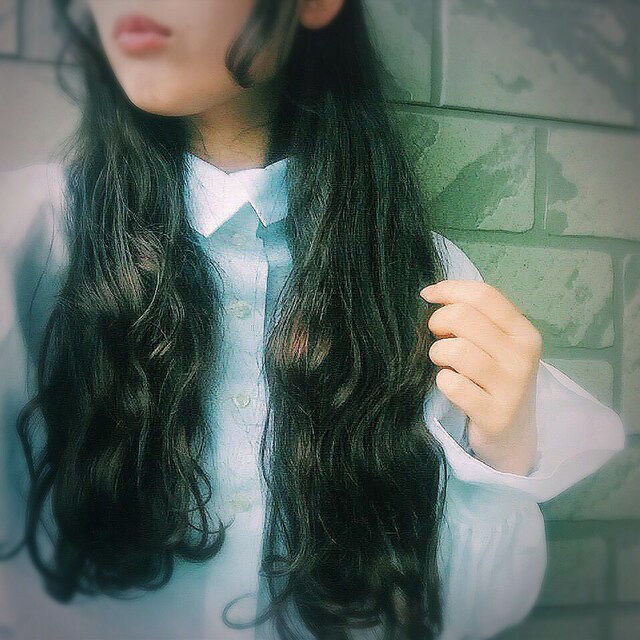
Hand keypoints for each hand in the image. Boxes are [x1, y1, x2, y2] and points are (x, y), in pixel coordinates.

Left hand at [419, 280, 541, 474]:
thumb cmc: (496, 381)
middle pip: (465, 317)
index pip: (484, 295)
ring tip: (441, 362)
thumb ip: (475, 318)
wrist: (513, 437)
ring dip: (437, 353)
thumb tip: (431, 293)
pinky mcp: (494, 416)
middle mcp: (522, 356)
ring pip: (456, 350)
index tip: (427, 295)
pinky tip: (448, 384)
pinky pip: (453, 386)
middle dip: (438, 321)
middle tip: (436, 336)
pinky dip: (442, 381)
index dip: (449, 289)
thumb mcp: (497, 346)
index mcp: (524, 332)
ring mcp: (511, 388)